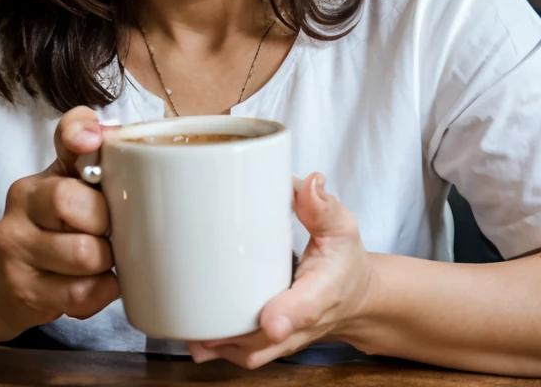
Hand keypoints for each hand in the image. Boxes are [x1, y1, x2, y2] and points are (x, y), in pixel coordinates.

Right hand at [0, 106, 120, 336]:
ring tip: (102, 262)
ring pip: (83, 253)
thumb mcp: (77, 198)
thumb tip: (125, 140)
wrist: (7, 287)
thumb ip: (103, 170)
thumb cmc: (58, 236)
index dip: (79, 132)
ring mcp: (15, 246)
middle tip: (110, 234)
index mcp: (43, 175)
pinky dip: (100, 293)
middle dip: (105, 223)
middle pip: (70, 200)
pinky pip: (80, 293)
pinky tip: (95, 285)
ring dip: (106, 263)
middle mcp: (21, 203)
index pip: (63, 138)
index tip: (92, 141)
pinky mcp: (22, 288)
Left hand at [185, 173, 370, 368]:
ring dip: (219, 346)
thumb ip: (324, 208)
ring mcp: (287, 338)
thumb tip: (310, 183)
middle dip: (231, 336)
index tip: (270, 320)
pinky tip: (195, 338)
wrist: (354, 297)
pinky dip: (221, 351)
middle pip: (267, 341)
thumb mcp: (342, 229)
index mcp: (322, 293)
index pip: (306, 309)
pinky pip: (248, 355)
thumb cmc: (344, 262)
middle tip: (195, 316)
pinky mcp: (274, 343)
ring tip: (186, 327)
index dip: (288, 316)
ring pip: (253, 354)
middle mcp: (303, 323)